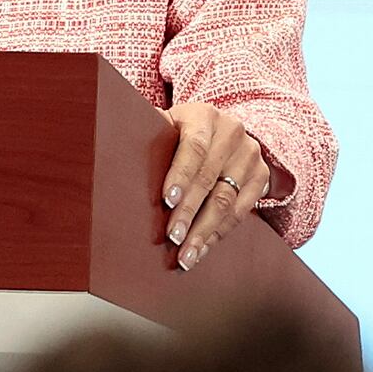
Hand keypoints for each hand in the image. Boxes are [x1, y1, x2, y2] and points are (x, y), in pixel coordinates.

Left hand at [155, 104, 269, 272]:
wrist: (222, 131)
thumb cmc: (180, 133)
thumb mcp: (166, 125)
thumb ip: (148, 134)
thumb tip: (111, 148)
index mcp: (204, 116)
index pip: (194, 147)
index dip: (180, 175)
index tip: (167, 201)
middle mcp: (232, 132)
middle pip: (210, 178)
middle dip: (189, 212)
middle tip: (172, 238)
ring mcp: (250, 155)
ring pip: (227, 201)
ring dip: (204, 232)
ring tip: (186, 255)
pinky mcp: (261, 177)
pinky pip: (241, 212)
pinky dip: (218, 234)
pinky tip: (201, 249)